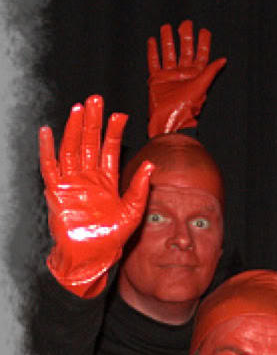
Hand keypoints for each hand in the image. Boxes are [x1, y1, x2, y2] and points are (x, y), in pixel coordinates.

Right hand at [39, 95, 153, 297]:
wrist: (93, 255)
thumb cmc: (113, 236)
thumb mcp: (134, 210)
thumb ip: (140, 188)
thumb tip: (151, 166)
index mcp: (107, 180)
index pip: (110, 148)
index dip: (114, 131)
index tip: (121, 114)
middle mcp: (88, 177)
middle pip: (90, 142)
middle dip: (93, 121)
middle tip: (96, 99)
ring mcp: (72, 182)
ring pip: (72, 148)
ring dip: (75, 128)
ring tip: (79, 108)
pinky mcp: (56, 191)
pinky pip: (49, 166)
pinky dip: (48, 149)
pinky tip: (48, 131)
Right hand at [146, 20, 227, 136]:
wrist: (169, 120)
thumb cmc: (186, 106)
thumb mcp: (201, 86)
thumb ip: (210, 72)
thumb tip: (224, 60)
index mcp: (196, 75)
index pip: (201, 54)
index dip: (203, 42)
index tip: (204, 30)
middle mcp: (183, 73)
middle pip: (184, 50)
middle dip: (185, 37)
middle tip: (186, 23)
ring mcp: (169, 75)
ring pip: (168, 53)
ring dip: (168, 40)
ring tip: (166, 27)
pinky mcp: (156, 79)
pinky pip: (154, 61)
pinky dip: (153, 51)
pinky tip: (153, 41)